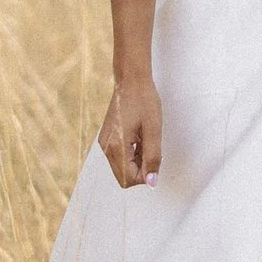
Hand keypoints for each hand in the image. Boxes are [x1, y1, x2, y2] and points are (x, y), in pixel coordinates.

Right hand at [98, 72, 163, 187]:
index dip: (145, 176)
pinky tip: (140, 137)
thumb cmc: (143, 100)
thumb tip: (152, 182)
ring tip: (146, 139)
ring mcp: (105, 142)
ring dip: (137, 160)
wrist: (131, 80)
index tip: (156, 159)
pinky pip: (119, 156)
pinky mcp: (107, 138)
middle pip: (123, 176)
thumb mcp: (154, 130)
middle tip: (152, 147)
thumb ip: (153, 158)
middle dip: (141, 168)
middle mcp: (106, 147)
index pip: (128, 179)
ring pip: (122, 166)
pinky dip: (132, 153)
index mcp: (116, 146)